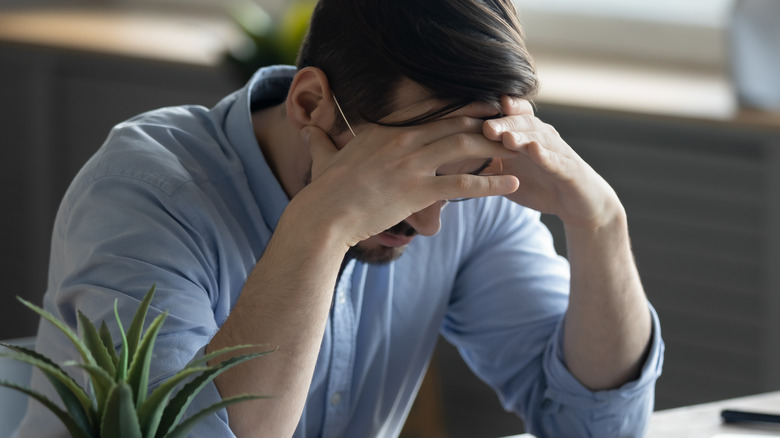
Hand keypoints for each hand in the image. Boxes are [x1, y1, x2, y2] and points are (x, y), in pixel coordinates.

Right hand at [299, 118, 519, 246]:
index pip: (431, 112)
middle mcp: (403, 140)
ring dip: (496, 146)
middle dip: (487, 120)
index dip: (460, 108)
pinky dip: (490, 183)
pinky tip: (511, 183)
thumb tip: (307, 130)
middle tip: (512, 119)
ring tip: (520, 148)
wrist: (322, 216)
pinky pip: (462, 184)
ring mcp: (412, 164)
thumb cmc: (323, 191)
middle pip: (455, 124)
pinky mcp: (418, 191)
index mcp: (386, 130)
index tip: (481, 107)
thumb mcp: (323, 158)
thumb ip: (320, 141)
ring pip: (464, 147)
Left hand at [483, 96, 621, 229]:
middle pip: (521, 124)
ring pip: (539, 138)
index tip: (471, 114)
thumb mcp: (506, 176)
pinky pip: (558, 160)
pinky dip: (546, 155)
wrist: (578, 204)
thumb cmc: (540, 185)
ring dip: (522, 136)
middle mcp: (541, 137)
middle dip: (503, 122)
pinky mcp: (571, 170)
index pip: (507, 117)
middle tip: (485, 126)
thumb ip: (482, 166)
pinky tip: (534, 151)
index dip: (490, 113)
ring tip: (505, 137)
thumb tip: (446, 164)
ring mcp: (557, 151)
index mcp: (524, 136)